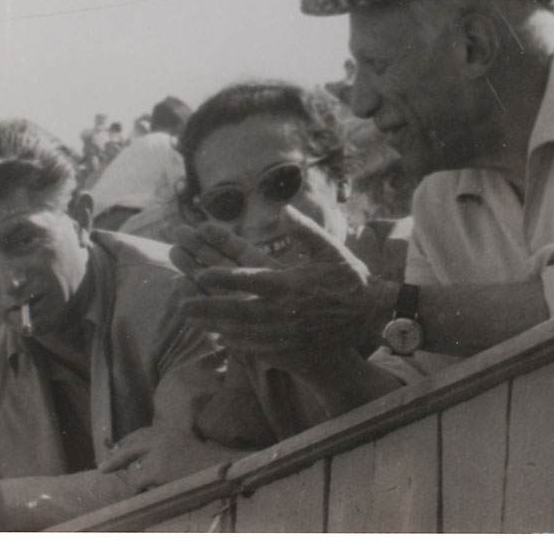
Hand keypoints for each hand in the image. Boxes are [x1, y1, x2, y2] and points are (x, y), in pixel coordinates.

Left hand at [98, 426, 245, 490]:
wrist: (218, 468)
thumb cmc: (202, 461)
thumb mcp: (181, 445)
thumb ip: (162, 448)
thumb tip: (138, 461)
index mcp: (165, 431)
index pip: (137, 436)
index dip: (124, 445)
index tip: (115, 451)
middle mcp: (158, 438)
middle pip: (128, 449)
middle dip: (114, 459)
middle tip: (102, 468)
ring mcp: (157, 453)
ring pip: (132, 470)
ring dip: (134, 480)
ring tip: (139, 488)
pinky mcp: (157, 469)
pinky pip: (137, 482)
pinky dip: (138, 490)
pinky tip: (144, 494)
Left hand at [176, 205, 394, 353]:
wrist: (372, 316)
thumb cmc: (351, 280)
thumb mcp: (332, 249)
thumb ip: (305, 230)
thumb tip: (284, 209)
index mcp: (292, 284)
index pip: (251, 280)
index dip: (224, 278)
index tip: (202, 274)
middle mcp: (285, 310)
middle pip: (238, 309)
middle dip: (208, 307)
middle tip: (181, 305)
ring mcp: (287, 332)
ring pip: (243, 330)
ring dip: (215, 324)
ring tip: (191, 319)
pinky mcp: (291, 346)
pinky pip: (257, 346)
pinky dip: (236, 341)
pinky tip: (220, 336)